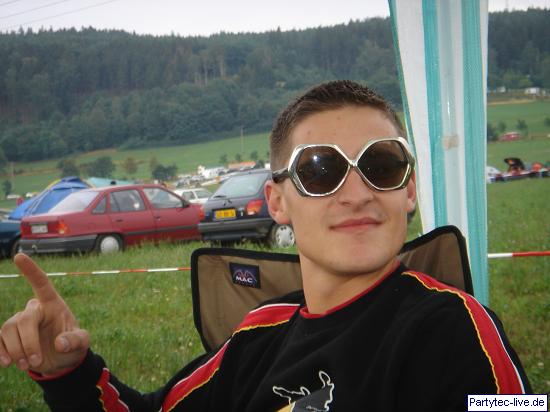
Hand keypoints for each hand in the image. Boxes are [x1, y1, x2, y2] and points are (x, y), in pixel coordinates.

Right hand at [0, 253, 88, 375]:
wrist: (61, 360)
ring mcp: (20, 322)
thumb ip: (76, 341)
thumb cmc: (72, 345)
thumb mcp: (81, 343)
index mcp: (53, 304)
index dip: (31, 270)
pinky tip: (7, 363)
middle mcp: (34, 310)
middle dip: (28, 342)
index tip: (18, 256)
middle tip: (36, 361)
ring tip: (27, 365)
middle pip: (23, 319)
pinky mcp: (9, 337)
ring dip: (16, 350)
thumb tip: (60, 343)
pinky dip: (0, 351)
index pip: (41, 283)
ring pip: (8, 328)